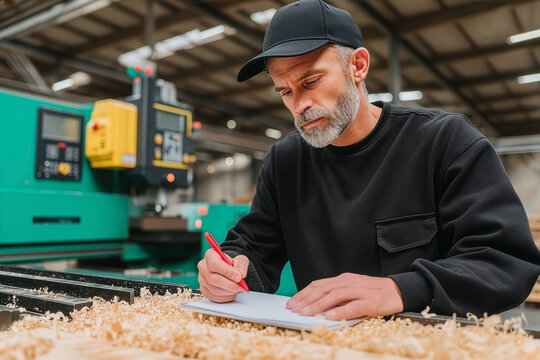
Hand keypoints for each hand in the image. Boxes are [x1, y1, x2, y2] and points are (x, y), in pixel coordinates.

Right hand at [197, 249, 249, 302]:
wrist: (229, 270)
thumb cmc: (232, 264)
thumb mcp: (240, 259)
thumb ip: (241, 265)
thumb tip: (241, 274)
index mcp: (210, 255)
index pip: (214, 264)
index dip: (227, 272)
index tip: (238, 277)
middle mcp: (203, 267)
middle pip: (213, 279)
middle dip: (230, 285)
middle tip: (241, 286)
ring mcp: (202, 279)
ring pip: (214, 290)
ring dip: (229, 292)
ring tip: (237, 289)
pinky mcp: (204, 290)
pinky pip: (214, 297)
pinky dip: (226, 297)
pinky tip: (231, 293)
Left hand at [286, 273, 402, 319]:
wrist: (397, 290)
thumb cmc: (372, 292)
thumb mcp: (352, 289)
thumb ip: (336, 295)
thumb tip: (316, 305)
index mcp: (343, 279)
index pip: (319, 284)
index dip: (304, 293)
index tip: (293, 302)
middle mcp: (349, 283)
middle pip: (324, 289)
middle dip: (307, 299)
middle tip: (295, 309)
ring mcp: (359, 291)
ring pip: (335, 296)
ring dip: (319, 305)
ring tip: (307, 313)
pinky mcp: (370, 301)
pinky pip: (353, 306)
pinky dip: (340, 311)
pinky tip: (330, 316)